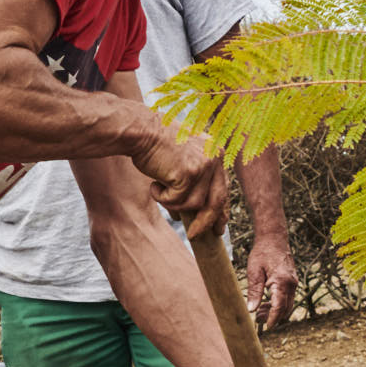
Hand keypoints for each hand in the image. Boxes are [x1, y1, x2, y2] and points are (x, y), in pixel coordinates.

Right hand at [140, 128, 230, 242]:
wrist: (141, 131)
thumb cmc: (156, 147)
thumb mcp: (183, 161)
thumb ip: (194, 180)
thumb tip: (194, 214)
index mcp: (216, 153)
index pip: (224, 189)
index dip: (221, 211)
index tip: (219, 227)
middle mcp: (215, 158)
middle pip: (216, 201)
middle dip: (206, 222)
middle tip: (195, 235)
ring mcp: (203, 166)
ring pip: (194, 204)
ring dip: (174, 204)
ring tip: (159, 189)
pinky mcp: (188, 173)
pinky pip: (177, 201)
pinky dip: (163, 199)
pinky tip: (154, 185)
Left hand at [244, 232, 298, 333]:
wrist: (274, 239)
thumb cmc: (262, 253)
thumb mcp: (254, 272)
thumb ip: (254, 292)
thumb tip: (251, 310)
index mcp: (282, 282)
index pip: (279, 307)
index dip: (273, 319)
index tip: (267, 327)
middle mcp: (291, 284)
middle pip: (285, 308)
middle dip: (273, 317)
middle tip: (258, 319)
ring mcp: (293, 283)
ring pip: (287, 304)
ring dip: (275, 311)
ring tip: (259, 312)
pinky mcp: (291, 281)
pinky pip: (287, 297)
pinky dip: (278, 303)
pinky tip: (265, 303)